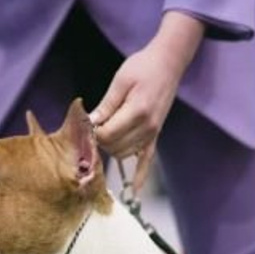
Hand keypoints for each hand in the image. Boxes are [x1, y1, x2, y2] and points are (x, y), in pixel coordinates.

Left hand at [89, 11, 205, 190]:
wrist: (168, 64)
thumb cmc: (143, 67)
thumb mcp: (120, 81)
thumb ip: (106, 105)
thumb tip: (90, 123)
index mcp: (137, 112)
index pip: (108, 134)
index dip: (93, 131)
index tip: (86, 123)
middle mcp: (147, 127)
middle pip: (114, 147)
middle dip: (100, 140)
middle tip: (93, 126)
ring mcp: (153, 133)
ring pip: (124, 154)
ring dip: (111, 147)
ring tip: (105, 131)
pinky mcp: (156, 134)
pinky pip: (148, 160)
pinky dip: (141, 175)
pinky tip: (136, 190)